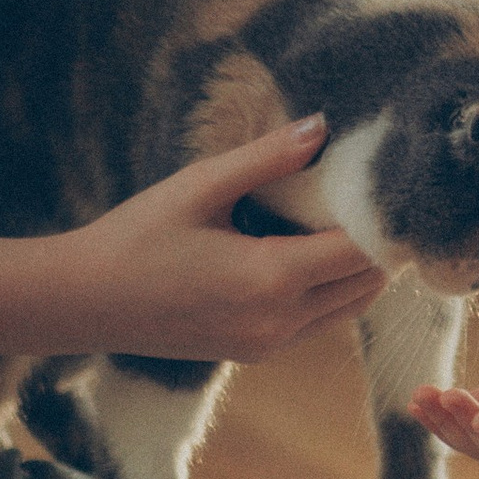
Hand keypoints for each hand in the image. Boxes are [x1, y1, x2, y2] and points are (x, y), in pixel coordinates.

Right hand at [54, 119, 387, 361]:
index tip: (396, 183)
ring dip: (359, 270)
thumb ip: (267, 157)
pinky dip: (332, 289)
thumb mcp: (200, 185)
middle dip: (380, 244)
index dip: (386, 219)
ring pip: (347, 308)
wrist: (83, 301)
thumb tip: (323, 126)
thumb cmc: (136, 236)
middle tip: (382, 196)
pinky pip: (318, 322)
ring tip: (353, 218)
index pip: (361, 251)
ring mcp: (268, 345)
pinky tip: (315, 249)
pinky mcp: (255, 352)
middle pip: (365, 285)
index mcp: (270, 278)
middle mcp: (279, 321)